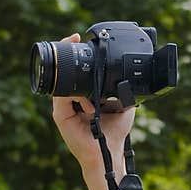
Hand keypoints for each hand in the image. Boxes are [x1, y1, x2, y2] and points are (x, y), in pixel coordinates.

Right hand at [51, 33, 135, 170]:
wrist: (108, 152)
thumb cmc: (114, 132)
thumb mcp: (122, 106)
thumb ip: (122, 90)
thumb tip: (130, 75)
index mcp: (80, 96)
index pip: (73, 72)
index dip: (73, 54)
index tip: (78, 37)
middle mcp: (69, 100)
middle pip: (62, 72)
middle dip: (66, 53)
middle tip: (72, 38)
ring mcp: (63, 107)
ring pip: (60, 81)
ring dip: (67, 68)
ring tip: (77, 58)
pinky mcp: (60, 116)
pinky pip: (62, 98)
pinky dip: (75, 95)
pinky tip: (90, 103)